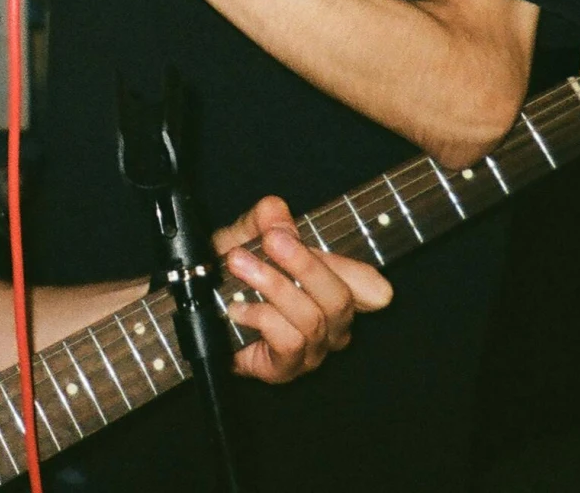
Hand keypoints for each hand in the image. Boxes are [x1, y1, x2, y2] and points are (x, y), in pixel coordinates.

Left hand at [211, 195, 391, 383]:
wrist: (207, 306)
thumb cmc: (240, 271)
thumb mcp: (248, 235)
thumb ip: (265, 221)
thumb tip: (274, 210)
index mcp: (337, 290)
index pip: (373, 289)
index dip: (355, 270)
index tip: (319, 246)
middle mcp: (333, 325)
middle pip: (340, 300)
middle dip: (304, 265)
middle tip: (271, 240)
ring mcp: (313, 351)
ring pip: (310, 320)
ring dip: (272, 285)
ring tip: (239, 264)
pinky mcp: (287, 369)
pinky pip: (288, 343)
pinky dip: (261, 318)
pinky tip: (238, 307)